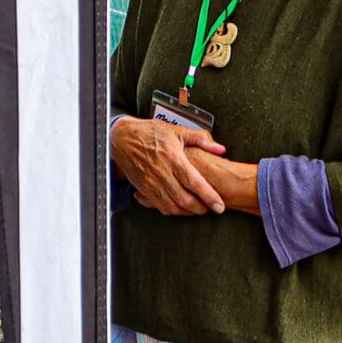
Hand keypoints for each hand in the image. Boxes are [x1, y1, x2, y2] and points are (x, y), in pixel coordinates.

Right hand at [111, 115, 227, 216]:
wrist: (121, 138)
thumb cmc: (149, 132)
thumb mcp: (176, 131)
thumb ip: (200, 139)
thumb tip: (220, 148)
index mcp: (172, 157)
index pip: (194, 182)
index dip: (209, 196)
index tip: (219, 206)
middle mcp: (161, 172)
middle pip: (185, 199)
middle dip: (201, 208)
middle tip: (211, 207)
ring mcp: (151, 182)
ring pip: (172, 206)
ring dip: (187, 212)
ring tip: (197, 208)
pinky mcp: (143, 188)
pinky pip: (159, 206)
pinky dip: (172, 210)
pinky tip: (179, 206)